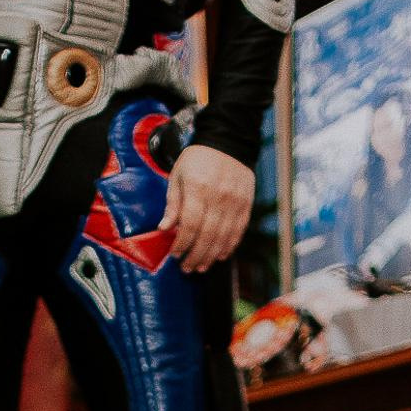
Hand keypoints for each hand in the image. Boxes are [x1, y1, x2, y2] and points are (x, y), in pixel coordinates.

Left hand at [159, 145, 253, 272]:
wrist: (228, 142)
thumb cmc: (197, 160)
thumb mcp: (177, 176)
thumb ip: (172, 203)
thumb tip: (164, 229)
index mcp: (198, 189)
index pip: (190, 224)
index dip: (181, 243)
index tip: (175, 254)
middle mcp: (218, 197)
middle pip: (207, 235)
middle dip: (195, 256)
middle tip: (187, 268)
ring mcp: (235, 201)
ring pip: (224, 236)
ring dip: (211, 256)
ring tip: (201, 267)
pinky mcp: (246, 204)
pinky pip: (238, 230)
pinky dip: (229, 246)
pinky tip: (220, 256)